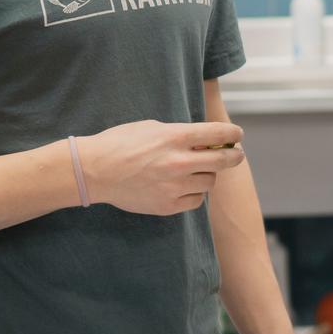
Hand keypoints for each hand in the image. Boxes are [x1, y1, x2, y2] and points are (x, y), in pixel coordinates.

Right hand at [75, 120, 244, 214]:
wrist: (95, 171)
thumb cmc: (121, 143)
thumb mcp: (153, 128)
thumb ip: (181, 135)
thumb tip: (205, 142)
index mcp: (175, 137)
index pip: (218, 134)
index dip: (233, 134)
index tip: (237, 135)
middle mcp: (179, 162)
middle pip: (224, 161)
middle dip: (234, 156)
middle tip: (235, 155)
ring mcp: (174, 186)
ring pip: (209, 182)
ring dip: (206, 175)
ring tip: (193, 171)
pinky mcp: (168, 206)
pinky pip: (196, 200)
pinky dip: (194, 193)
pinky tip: (183, 186)